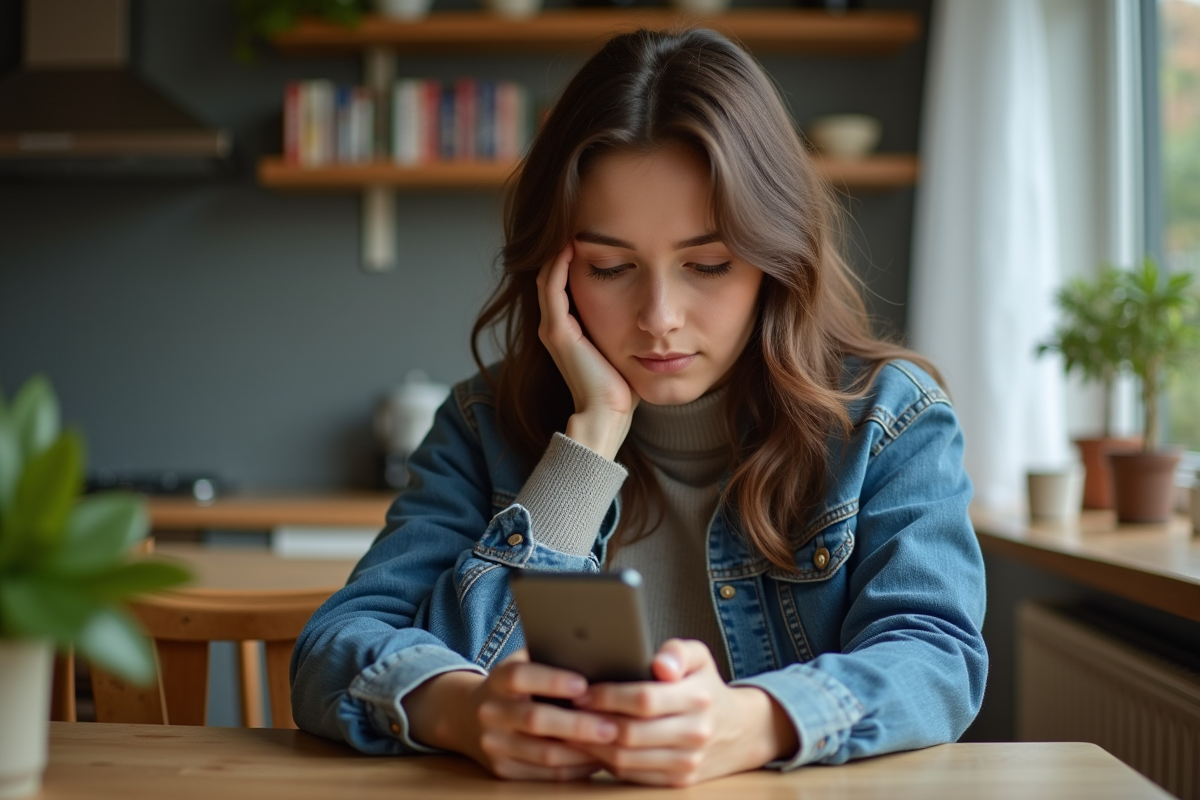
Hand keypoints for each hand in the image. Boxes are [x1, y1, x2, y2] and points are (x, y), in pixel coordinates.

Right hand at [402, 650, 618, 780]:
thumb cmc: (512, 686)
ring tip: (611, 745)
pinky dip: (574, 768)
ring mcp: (494, 745)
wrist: (467, 717)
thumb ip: (549, 658)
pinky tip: (596, 759)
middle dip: (578, 725)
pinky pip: (545, 775)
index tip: (584, 685)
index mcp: (497, 680)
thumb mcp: (520, 664)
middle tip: (612, 726)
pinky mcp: (503, 771)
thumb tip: (596, 654)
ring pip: (543, 755)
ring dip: (582, 752)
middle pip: (535, 720)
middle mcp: (491, 712)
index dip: (551, 680)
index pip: (520, 676)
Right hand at [536, 243, 637, 459]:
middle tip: (579, 219)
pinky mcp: (556, 332)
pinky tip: (571, 245)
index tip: (594, 233)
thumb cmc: (621, 388)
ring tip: (573, 224)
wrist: (608, 414)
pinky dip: (559, 265)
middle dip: (565, 247)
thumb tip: (651, 312)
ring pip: (548, 276)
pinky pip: (552, 287)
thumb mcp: (624, 347)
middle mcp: (555, 326)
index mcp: (568, 330)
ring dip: (559, 250)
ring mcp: (552, 328)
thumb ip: (627, 327)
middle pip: (553, 275)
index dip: (574, 257)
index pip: (564, 282)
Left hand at [571, 639, 798, 786]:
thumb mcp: (699, 657)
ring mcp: (688, 762)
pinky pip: (633, 776)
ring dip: (594, 746)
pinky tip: (592, 747)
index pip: (644, 699)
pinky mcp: (679, 782)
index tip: (582, 691)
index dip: (608, 696)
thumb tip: (661, 664)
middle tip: (569, 711)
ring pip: (627, 759)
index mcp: (698, 698)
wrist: (739, 731)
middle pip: (631, 733)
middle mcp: (695, 733)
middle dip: (593, 722)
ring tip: (573, 729)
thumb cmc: (705, 686)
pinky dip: (606, 764)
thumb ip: (677, 652)